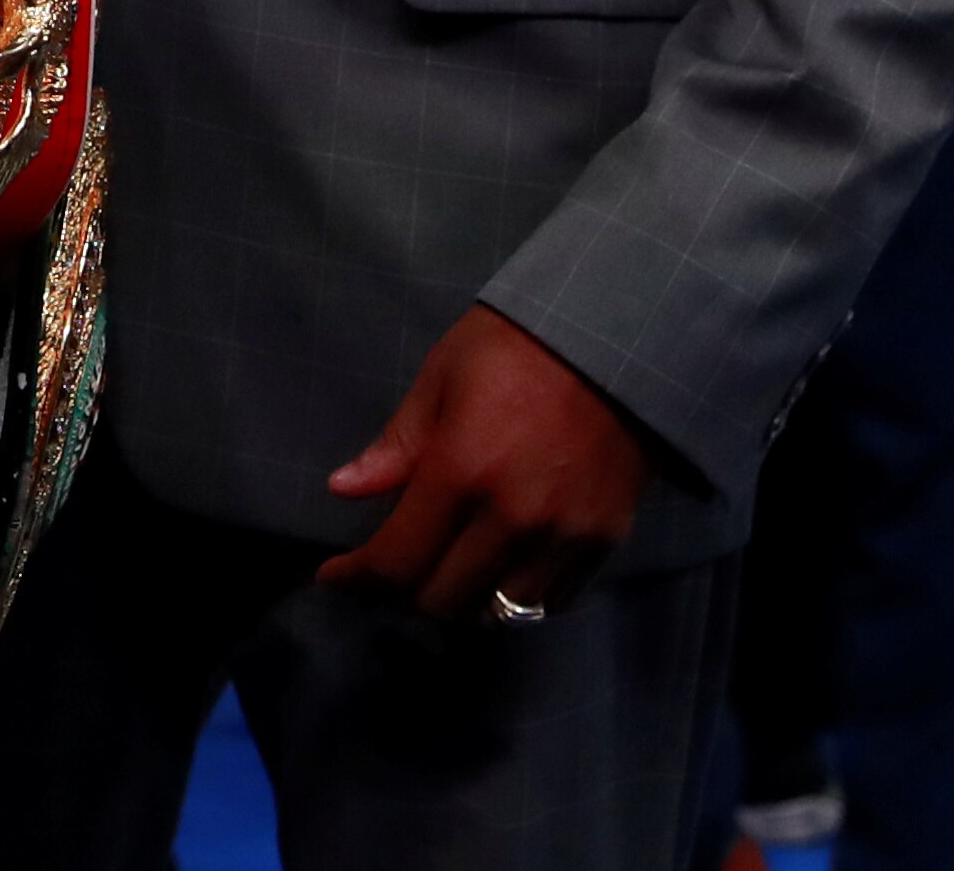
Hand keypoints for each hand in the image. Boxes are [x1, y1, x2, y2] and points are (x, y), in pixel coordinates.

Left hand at [320, 304, 645, 620]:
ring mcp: (564, 536)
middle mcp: (513, 517)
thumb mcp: (441, 376)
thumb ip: (396, 446)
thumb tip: (343, 489)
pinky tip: (498, 566)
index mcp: (462, 470)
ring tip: (446, 568)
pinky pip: (551, 600)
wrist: (617, 341)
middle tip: (393, 564)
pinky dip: (517, 596)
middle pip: (444, 600)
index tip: (335, 576)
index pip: (398, 559)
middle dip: (405, 589)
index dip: (358, 578)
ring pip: (499, 612)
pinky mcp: (604, 541)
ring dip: (464, 600)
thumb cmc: (515, 347)